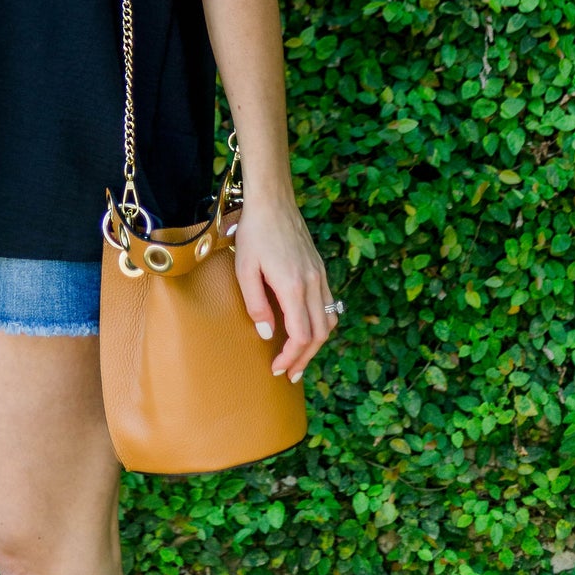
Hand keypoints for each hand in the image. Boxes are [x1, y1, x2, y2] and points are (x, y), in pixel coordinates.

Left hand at [232, 190, 339, 383]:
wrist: (273, 201)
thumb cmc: (254, 233)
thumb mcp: (244, 269)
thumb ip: (256, 304)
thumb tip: (268, 335)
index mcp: (293, 287)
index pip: (301, 336)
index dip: (291, 357)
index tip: (277, 368)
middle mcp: (313, 284)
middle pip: (318, 335)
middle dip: (304, 359)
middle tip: (289, 373)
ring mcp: (320, 276)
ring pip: (329, 322)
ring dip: (316, 344)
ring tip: (299, 358)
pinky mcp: (320, 269)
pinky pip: (329, 306)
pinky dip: (321, 325)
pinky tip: (308, 330)